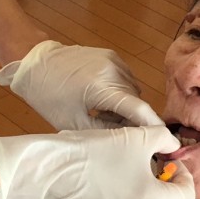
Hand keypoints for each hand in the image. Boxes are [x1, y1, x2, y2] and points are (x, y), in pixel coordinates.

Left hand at [0, 40, 163, 130]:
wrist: (33, 62)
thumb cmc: (48, 96)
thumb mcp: (73, 124)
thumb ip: (105, 133)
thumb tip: (128, 143)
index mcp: (102, 88)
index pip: (139, 110)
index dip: (154, 128)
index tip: (165, 144)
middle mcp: (113, 70)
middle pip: (136, 101)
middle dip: (132, 119)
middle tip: (115, 133)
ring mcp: (113, 60)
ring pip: (132, 90)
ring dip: (126, 104)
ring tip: (102, 115)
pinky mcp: (110, 55)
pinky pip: (125, 78)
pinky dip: (119, 91)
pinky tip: (100, 99)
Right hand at [0, 126, 195, 198]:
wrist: (51, 170)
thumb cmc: (95, 150)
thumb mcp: (138, 136)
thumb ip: (166, 140)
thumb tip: (173, 148)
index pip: (187, 195)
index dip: (183, 176)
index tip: (169, 164)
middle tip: (162, 183)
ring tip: (127, 183)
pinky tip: (106, 197)